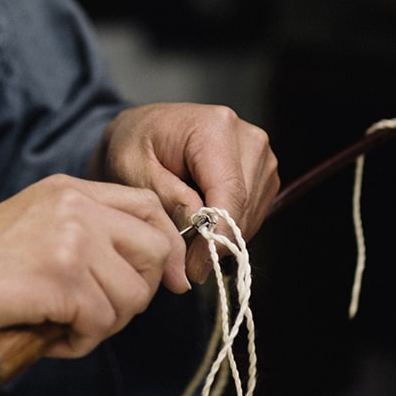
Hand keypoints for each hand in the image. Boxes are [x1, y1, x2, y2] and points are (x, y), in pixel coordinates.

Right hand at [0, 175, 189, 356]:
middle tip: (99, 314)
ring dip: (104, 324)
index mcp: (69, 189)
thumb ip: (88, 236)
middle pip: (155, 248)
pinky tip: (48, 336)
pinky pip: (102, 321)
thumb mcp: (38, 230)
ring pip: (132, 294)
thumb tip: (154, 272)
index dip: (161, 248)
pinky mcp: (62, 275)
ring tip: (63, 327)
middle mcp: (75, 204)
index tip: (159, 282)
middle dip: (138, 292)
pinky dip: (80, 342)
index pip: (148, 206)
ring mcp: (71, 236)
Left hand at [90, 103, 279, 282]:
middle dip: (216, 241)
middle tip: (183, 261)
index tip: (194, 268)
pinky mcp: (264, 173)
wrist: (144, 133)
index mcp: (215, 128)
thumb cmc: (134, 146)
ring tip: (186, 234)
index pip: (229, 192)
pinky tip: (202, 222)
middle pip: (245, 207)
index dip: (215, 236)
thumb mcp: (132, 169)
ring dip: (222, 235)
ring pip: (252, 216)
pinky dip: (229, 228)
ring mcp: (261, 155)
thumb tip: (198, 221)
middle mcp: (248, 138)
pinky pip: (254, 215)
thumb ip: (165, 195)